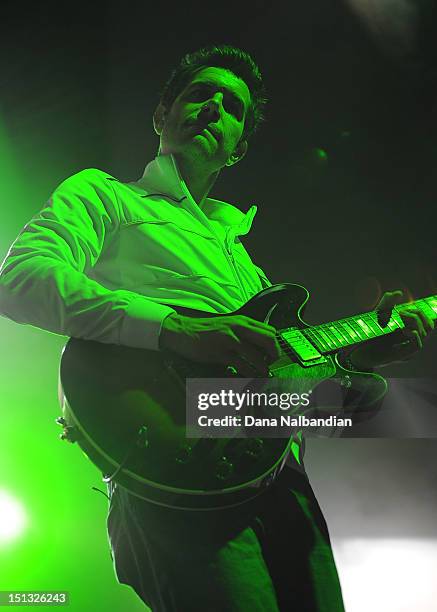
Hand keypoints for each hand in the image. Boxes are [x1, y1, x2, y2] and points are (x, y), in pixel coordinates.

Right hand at [159, 312, 280, 375]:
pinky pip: (241, 365)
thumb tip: (259, 346)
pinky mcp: (220, 352)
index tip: (271, 356)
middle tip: (270, 365)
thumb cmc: (205, 331)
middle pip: (269, 340)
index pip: (270, 331)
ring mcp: (229, 340)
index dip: (275, 345)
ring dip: (263, 368)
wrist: (182, 331)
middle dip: (274, 355)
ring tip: (262, 374)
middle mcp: (238, 328)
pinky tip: (249, 377)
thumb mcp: (228, 326)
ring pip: (257, 355)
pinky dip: (249, 373)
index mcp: (242, 321)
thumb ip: (243, 332)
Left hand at [349, 290, 433, 369]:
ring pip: (425, 332)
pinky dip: (413, 334)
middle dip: (418, 313)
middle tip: (401, 311)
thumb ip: (388, 302)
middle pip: (430, 325)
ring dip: (414, 320)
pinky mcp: (403, 356)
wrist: (360, 348)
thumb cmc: (370, 333)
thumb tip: (398, 293)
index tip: (403, 308)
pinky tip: (402, 329)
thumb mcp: (379, 314)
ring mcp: (409, 349)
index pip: (427, 321)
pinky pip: (418, 345)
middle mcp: (412, 340)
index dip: (420, 311)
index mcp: (411, 331)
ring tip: (399, 315)